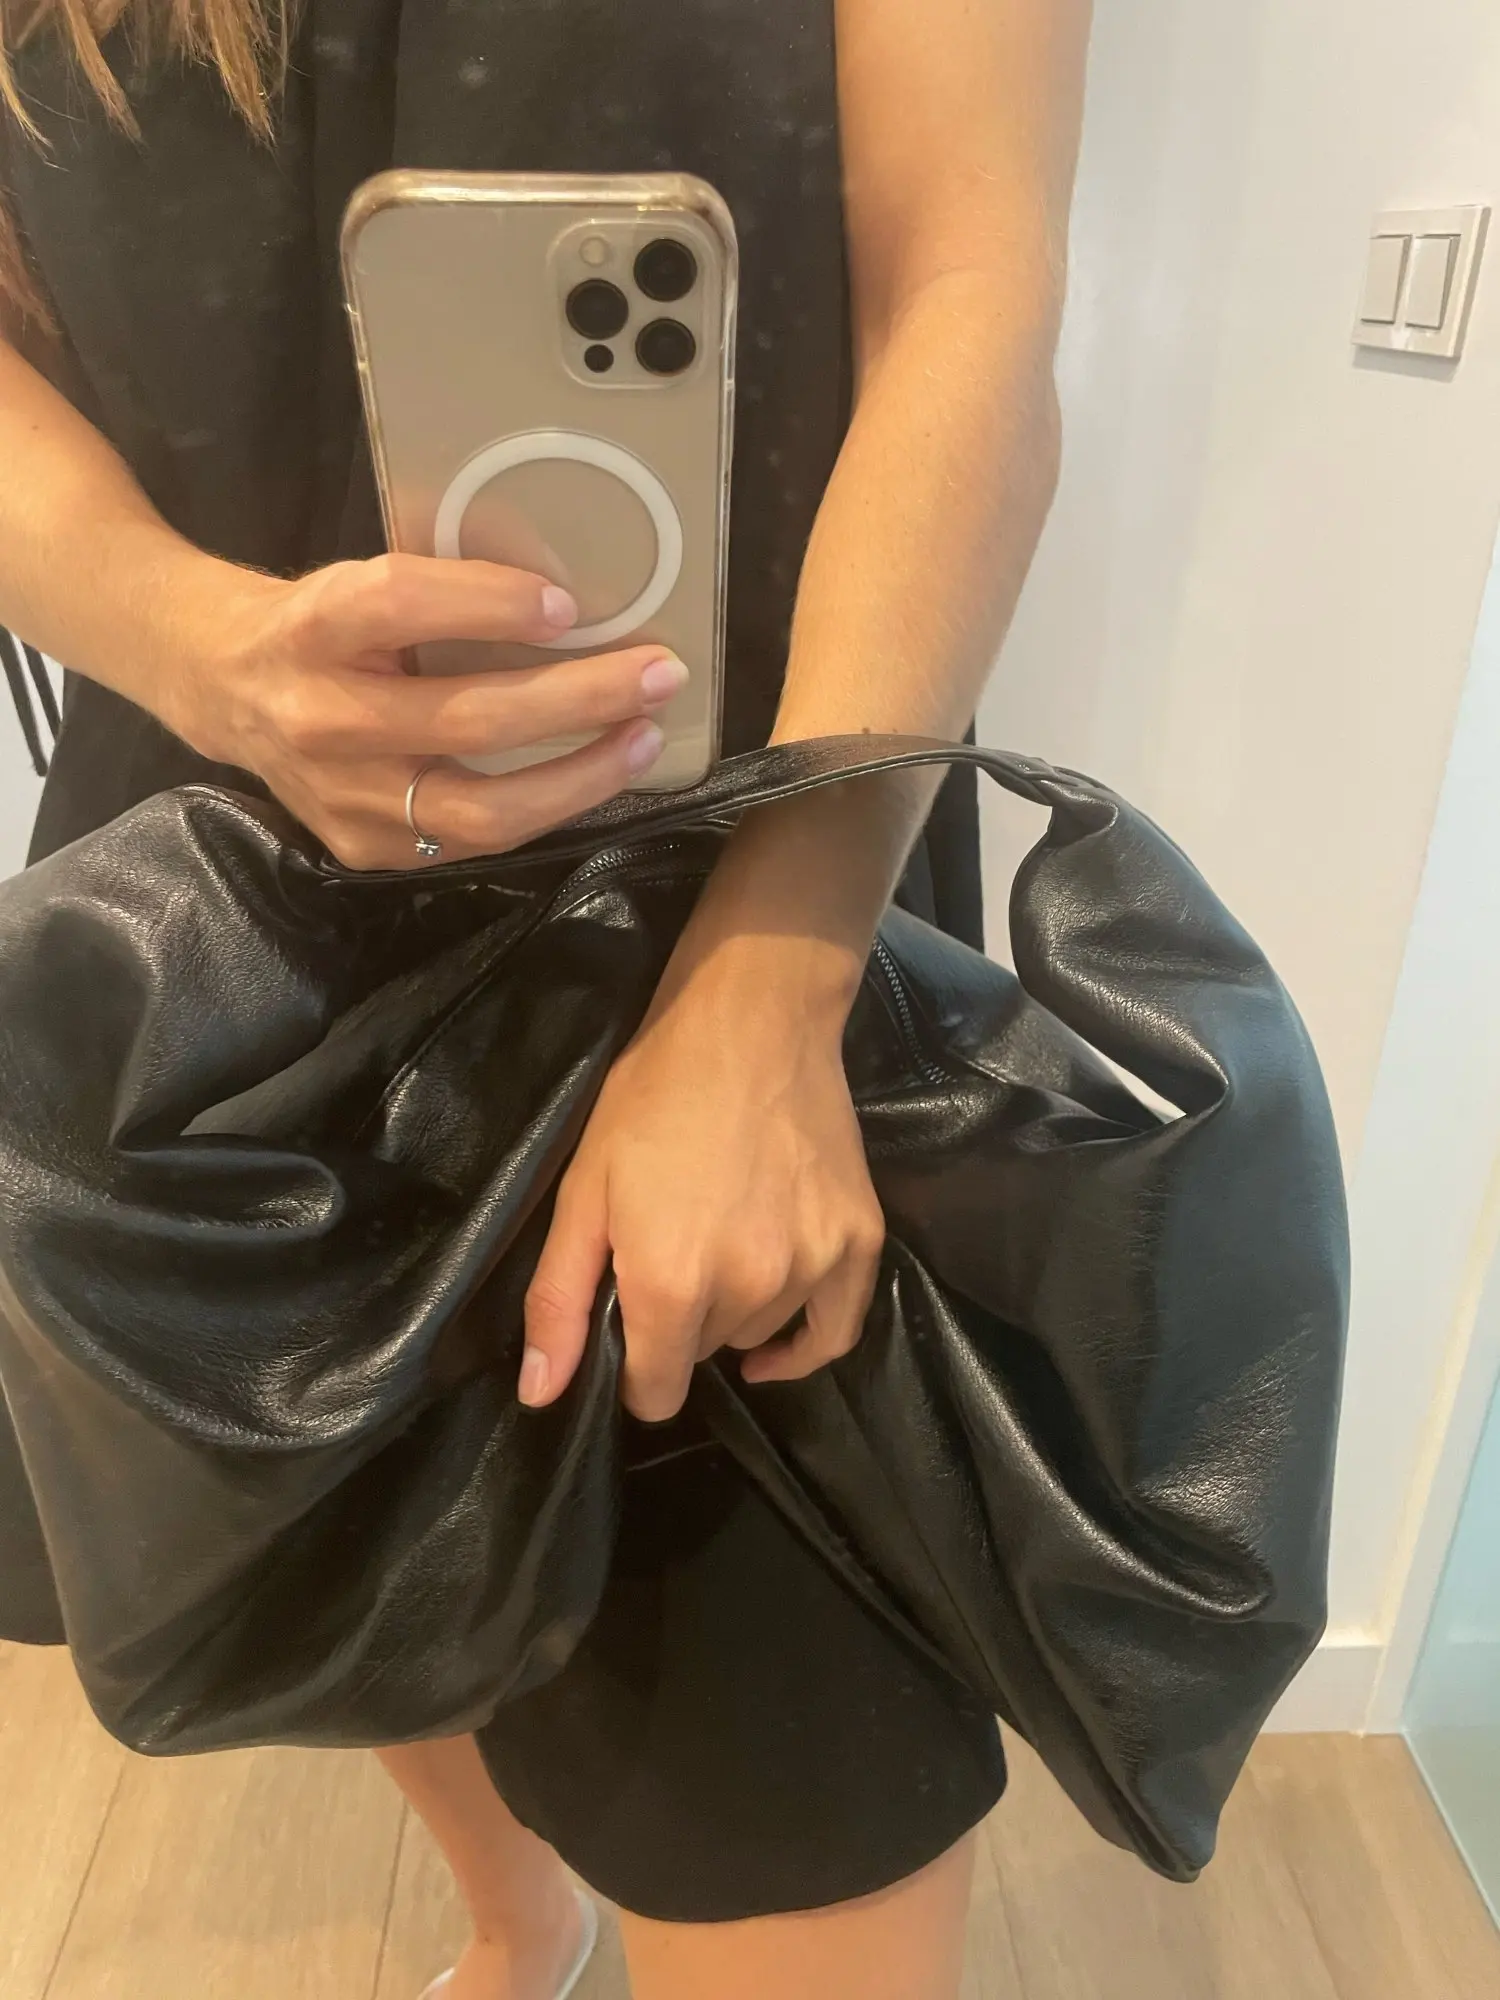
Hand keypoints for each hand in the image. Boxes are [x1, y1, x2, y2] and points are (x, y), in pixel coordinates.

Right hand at [160, 553, 684, 867]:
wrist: (221, 688)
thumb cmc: (316, 624)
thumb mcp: (355, 583)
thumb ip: (437, 590)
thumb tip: (568, 596)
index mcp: (314, 628)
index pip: (399, 606)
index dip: (486, 604)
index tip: (566, 604)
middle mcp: (323, 717)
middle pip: (466, 719)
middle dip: (577, 699)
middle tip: (658, 672)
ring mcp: (345, 797)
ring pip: (481, 808)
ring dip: (579, 776)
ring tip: (641, 737)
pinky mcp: (365, 848)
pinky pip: (475, 841)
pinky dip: (544, 809)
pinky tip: (593, 777)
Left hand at [522, 946, 885, 1419]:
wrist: (751, 1021)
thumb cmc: (652, 1096)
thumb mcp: (584, 1190)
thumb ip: (560, 1300)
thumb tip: (542, 1395)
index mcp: (673, 1283)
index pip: (657, 1392)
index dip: (633, 1372)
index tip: (627, 1325)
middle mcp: (751, 1288)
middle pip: (704, 1355)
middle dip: (680, 1324)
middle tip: (669, 1251)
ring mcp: (814, 1265)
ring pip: (759, 1332)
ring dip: (735, 1312)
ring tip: (717, 1244)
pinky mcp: (860, 1239)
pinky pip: (837, 1329)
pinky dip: (803, 1346)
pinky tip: (775, 1344)